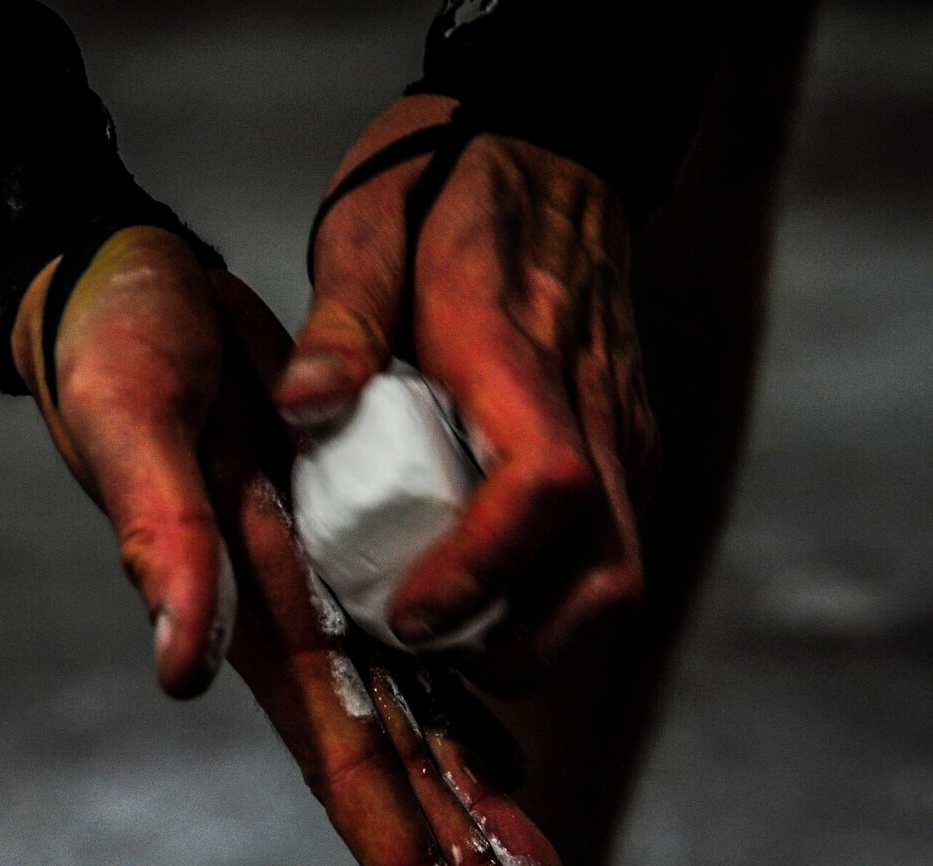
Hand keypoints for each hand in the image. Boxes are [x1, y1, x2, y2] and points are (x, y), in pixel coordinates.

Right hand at [11, 228, 563, 865]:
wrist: (128, 284)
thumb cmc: (116, 349)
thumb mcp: (134, 426)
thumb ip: (160, 539)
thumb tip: (179, 666)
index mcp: (250, 614)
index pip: (336, 758)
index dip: (393, 850)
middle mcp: (295, 625)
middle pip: (394, 768)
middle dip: (457, 862)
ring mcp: (323, 593)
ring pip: (419, 723)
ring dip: (473, 808)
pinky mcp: (343, 548)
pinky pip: (422, 648)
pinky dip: (467, 712)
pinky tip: (506, 765)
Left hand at [278, 95, 655, 691]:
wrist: (556, 139)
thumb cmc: (450, 184)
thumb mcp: (368, 226)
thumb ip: (340, 321)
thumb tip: (302, 408)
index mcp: (518, 352)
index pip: (540, 487)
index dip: (482, 570)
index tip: (411, 614)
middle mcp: (591, 404)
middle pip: (607, 571)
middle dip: (528, 647)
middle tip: (438, 659)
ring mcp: (623, 429)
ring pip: (619, 572)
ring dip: (547, 633)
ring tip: (459, 641)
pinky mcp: (630, 443)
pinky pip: (611, 544)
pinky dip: (557, 593)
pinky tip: (490, 593)